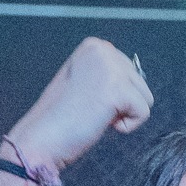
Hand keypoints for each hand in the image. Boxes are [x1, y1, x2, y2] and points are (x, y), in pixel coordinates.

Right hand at [4, 38, 153, 178]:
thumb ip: (107, 73)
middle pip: (140, 83)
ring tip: (94, 114)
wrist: (40, 139)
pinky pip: (143, 113)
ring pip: (145, 98)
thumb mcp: (84, 80)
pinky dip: (127, 126)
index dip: (113, 93)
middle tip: (89, 109)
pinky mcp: (117, 90)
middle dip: (120, 102)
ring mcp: (110, 68)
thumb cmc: (59, 117)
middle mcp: (103, 50)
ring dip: (123, 113)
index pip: (129, 70)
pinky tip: (100, 123)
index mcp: (94, 46)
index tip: (87, 99)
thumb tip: (135, 78)